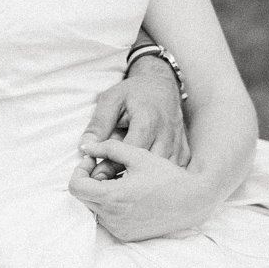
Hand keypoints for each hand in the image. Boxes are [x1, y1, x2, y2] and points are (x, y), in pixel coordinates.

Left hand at [69, 138, 213, 241]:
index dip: (80, 170)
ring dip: (101, 193)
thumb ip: (108, 147)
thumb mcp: (138, 154)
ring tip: (122, 180)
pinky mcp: (127, 236)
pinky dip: (112, 206)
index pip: (76, 186)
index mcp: (113, 197)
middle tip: (108, 167)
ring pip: (95, 208)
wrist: (192, 201)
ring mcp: (120, 229)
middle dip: (90, 180)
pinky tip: (130, 194)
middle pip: (84, 197)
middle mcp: (113, 218)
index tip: (93, 161)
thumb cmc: (166, 175)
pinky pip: (108, 219)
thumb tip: (86, 147)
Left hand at [81, 59, 189, 180]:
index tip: (94, 171)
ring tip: (120, 182)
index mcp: (148, 121)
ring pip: (158, 175)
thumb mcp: (111, 100)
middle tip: (104, 179)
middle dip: (122, 177)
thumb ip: (98, 124)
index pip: (128, 152)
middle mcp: (167, 135)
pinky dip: (155, 180)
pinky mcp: (184, 152)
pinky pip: (169, 173)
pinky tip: (139, 180)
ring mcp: (178, 145)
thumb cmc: (134, 92)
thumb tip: (84, 147)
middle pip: (144, 168)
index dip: (109, 165)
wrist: (162, 85)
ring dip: (139, 182)